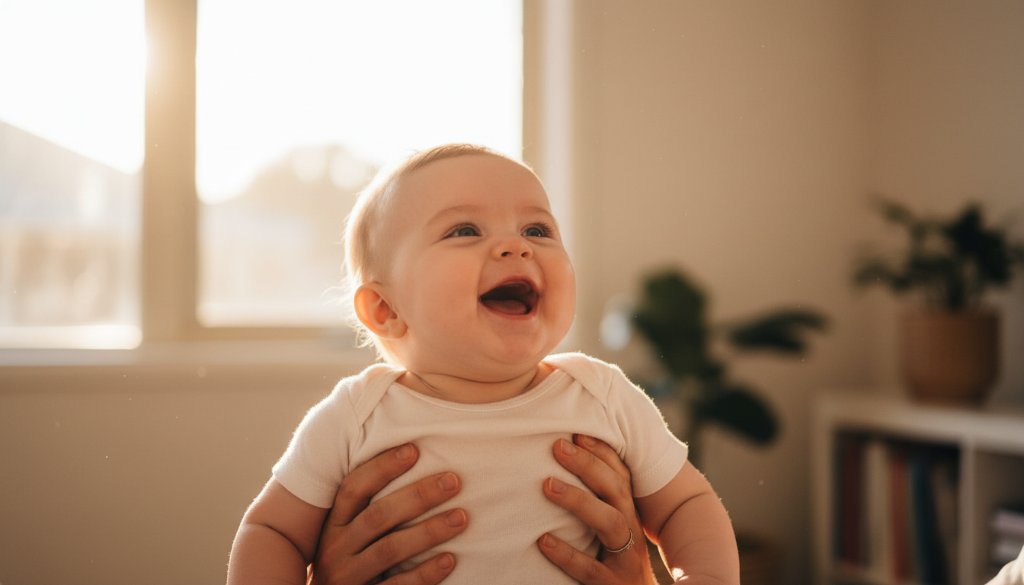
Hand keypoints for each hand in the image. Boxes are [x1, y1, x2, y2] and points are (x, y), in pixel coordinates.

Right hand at [309, 443, 468, 584]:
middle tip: (453, 481)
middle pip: (377, 517)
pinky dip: (424, 573)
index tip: (414, 450)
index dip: (382, 468)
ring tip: (461, 517)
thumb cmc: (347, 561)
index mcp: (331, 525)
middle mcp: (335, 549)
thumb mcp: (345, 535)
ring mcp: (348, 577)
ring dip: (428, 532)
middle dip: (417, 496)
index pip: (353, 489)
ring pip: (390, 550)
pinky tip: (449, 560)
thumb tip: (411, 458)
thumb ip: (366, 509)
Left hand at [538, 435, 658, 584]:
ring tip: (547, 485)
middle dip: (588, 464)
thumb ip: (595, 504)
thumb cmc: (615, 566)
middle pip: (615, 490)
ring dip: (578, 500)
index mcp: (629, 515)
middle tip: (557, 446)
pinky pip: (590, 569)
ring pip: (609, 522)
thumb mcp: (611, 533)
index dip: (602, 452)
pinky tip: (543, 540)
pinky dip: (567, 554)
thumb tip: (556, 471)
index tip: (577, 432)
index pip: (620, 476)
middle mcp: (632, 532)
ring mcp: (625, 560)